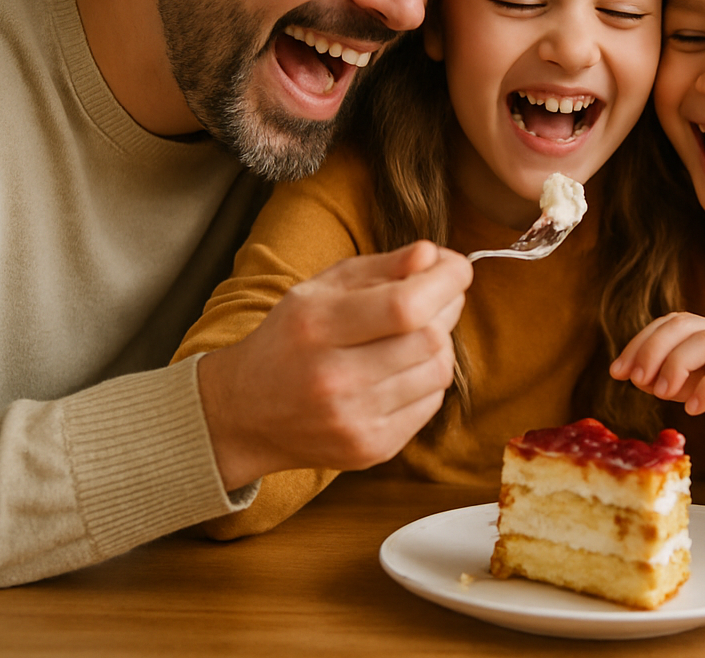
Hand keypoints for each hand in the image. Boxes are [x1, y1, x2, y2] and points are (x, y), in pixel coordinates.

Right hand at [198, 240, 471, 489]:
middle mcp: (333, 378)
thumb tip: (432, 256)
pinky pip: (431, 404)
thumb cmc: (291, 338)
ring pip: (438, 372)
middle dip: (445, 309)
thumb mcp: (321, 289)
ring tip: (412, 335)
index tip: (458, 268)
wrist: (246, 413)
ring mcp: (353, 420)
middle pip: (429, 339)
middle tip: (435, 298)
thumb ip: (381, 267)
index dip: (445, 282)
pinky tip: (401, 369)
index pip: (404, 306)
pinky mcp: (371, 448)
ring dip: (438, 346)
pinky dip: (427, 379)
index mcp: (316, 326)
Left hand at [608, 312, 704, 448]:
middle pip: (681, 324)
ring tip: (661, 392)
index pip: (669, 323)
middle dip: (650, 350)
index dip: (639, 343)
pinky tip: (693, 408)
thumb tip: (642, 379)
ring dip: (674, 365)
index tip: (617, 370)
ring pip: (704, 341)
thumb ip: (680, 381)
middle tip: (633, 379)